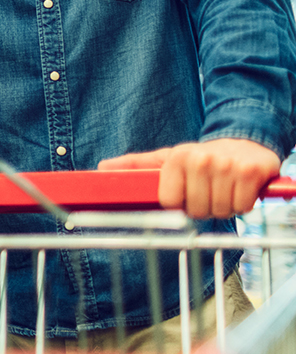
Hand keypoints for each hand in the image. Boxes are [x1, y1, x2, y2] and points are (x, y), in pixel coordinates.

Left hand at [98, 138, 280, 217]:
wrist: (244, 143)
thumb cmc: (200, 157)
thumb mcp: (166, 158)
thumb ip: (135, 165)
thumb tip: (102, 168)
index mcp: (177, 158)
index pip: (170, 202)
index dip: (180, 204)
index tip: (186, 192)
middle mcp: (201, 160)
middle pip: (197, 210)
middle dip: (204, 206)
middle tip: (208, 190)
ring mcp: (228, 165)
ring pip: (221, 210)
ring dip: (224, 205)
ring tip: (224, 188)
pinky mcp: (251, 172)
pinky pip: (243, 206)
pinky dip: (243, 203)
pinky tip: (240, 188)